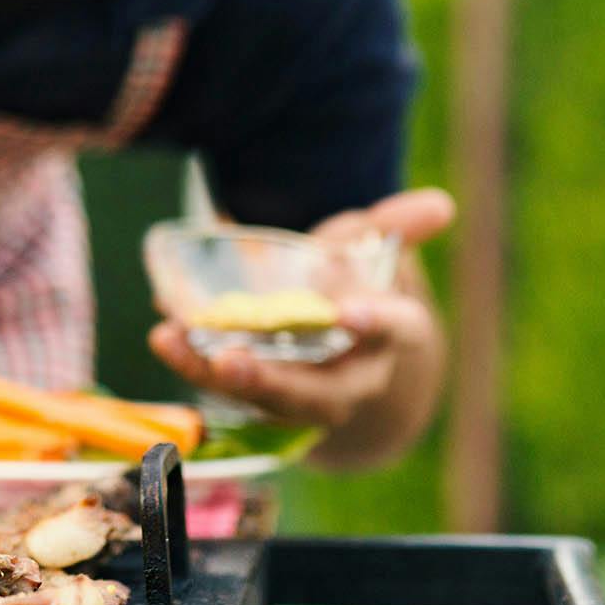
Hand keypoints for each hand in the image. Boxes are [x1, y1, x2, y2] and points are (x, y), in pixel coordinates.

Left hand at [148, 187, 453, 433]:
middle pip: (318, 394)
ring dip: (216, 376)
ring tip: (172, 341)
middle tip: (232, 360)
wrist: (343, 346)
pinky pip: (228, 388)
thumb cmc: (358, 286)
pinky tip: (164, 335)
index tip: (350, 312)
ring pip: (264, 400)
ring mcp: (304, 396)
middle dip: (275, 381)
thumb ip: (396, 226)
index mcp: (390, 336)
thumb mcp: (375, 250)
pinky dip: (194, 362)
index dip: (375, 322)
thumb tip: (441, 204)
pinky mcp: (262, 396)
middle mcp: (350, 377)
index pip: (395, 331)